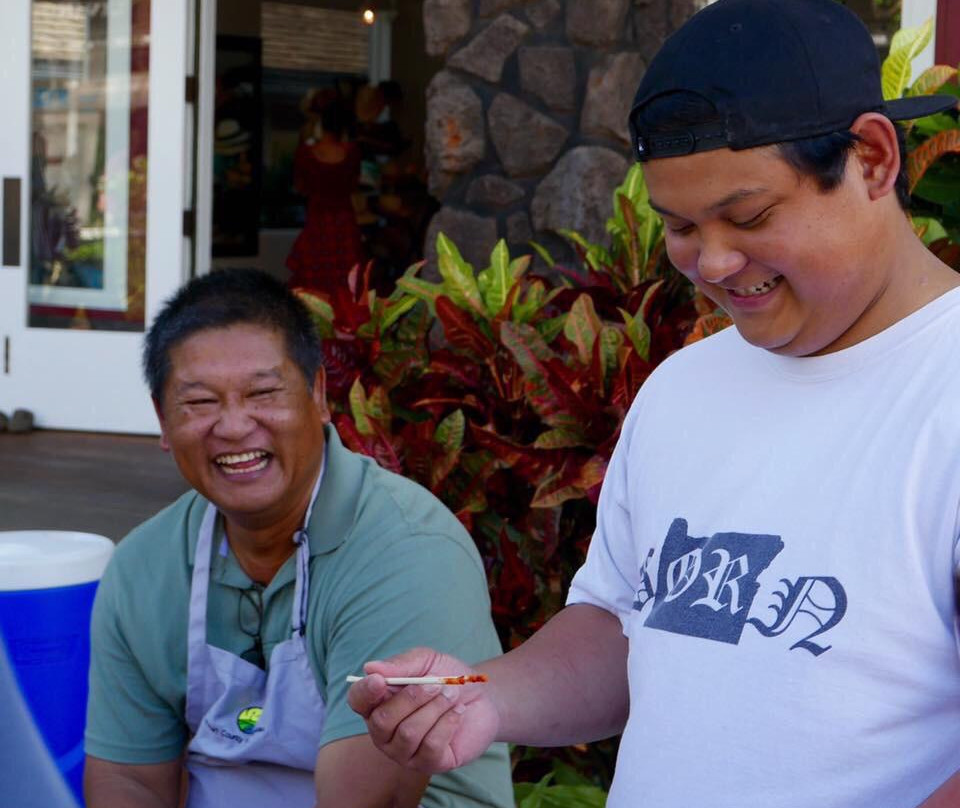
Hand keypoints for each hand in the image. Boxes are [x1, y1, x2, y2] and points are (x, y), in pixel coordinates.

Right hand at [347, 647, 499, 773]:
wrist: (482, 697)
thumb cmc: (447, 678)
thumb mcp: (426, 662)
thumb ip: (401, 665)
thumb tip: (370, 668)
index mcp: (378, 703)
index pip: (357, 701)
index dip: (364, 692)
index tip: (380, 680)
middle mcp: (385, 732)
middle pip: (382, 721)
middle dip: (412, 698)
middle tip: (437, 684)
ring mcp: (404, 751)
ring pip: (408, 734)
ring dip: (434, 708)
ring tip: (451, 695)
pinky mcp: (428, 764)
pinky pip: (430, 746)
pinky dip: (447, 723)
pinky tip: (458, 712)